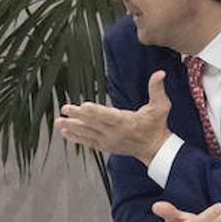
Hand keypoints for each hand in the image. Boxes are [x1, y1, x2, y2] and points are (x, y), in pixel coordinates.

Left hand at [55, 71, 171, 164]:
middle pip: (93, 124)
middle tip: (64, 109)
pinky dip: (76, 138)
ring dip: (72, 128)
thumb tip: (160, 73)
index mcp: (126, 122)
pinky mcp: (105, 146)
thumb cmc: (157, 125)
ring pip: (88, 133)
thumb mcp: (161, 106)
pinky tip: (65, 133)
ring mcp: (108, 141)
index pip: (108, 116)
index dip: (96, 111)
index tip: (83, 106)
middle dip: (78, 116)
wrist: (154, 148)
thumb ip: (157, 89)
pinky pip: (88, 142)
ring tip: (59, 122)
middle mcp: (115, 133)